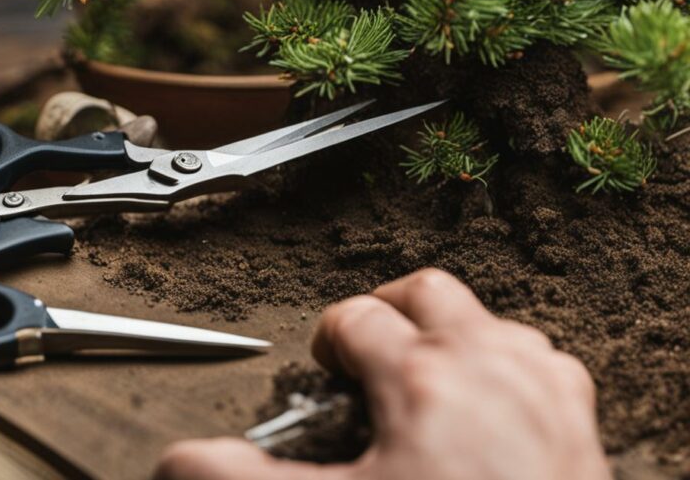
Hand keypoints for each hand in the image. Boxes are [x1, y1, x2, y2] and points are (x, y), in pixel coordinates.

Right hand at [155, 269, 609, 479]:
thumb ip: (248, 479)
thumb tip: (178, 463)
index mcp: (420, 377)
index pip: (353, 319)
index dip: (327, 337)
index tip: (324, 363)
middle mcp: (485, 364)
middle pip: (426, 292)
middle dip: (388, 310)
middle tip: (367, 348)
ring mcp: (538, 386)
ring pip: (489, 319)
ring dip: (451, 335)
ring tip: (422, 373)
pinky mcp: (576, 417)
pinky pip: (541, 359)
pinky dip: (507, 366)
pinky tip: (490, 404)